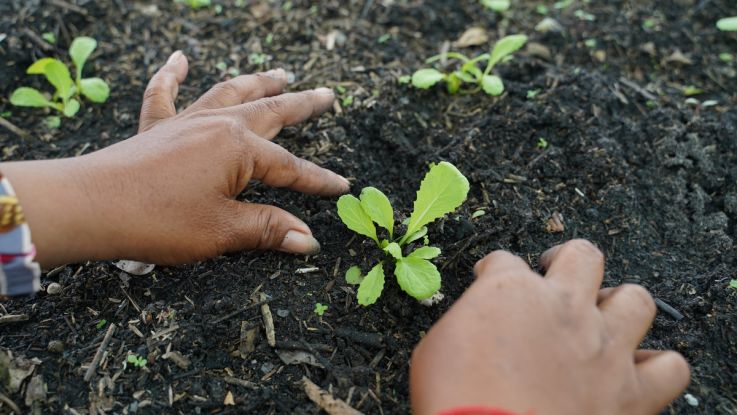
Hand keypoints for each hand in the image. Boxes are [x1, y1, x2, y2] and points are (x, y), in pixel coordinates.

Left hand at [1, 51, 348, 266]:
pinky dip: (171, 75)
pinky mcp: (156, 128)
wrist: (90, 206)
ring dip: (256, 82)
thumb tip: (309, 240)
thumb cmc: (158, 220)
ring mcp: (185, 122)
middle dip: (300, 104)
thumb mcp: (222, 230)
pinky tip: (179, 58)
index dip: (317, 180)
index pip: (290, 168)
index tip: (342, 186)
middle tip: (325, 94)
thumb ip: (268, 229)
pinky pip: (165, 94)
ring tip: (280, 72)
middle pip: (269, 112)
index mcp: (238, 149)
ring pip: (228, 93)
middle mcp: (216, 126)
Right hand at [410, 239, 689, 414]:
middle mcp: (564, 308)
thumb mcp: (435, 349)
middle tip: (554, 278)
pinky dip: (657, 367)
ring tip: (604, 320)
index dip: (495, 269)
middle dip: (566, 261)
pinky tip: (637, 370)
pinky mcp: (630, 393)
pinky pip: (670, 368)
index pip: (504, 260)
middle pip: (581, 255)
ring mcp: (603, 347)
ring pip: (636, 300)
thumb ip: (466, 321)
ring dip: (619, 307)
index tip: (491, 280)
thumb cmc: (455, 401)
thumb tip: (477, 321)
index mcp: (511, 292)